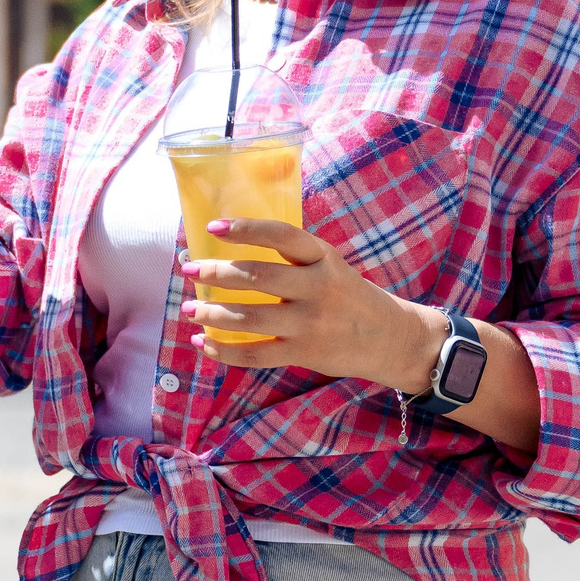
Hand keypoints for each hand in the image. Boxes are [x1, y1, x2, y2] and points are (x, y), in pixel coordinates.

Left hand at [179, 217, 442, 389]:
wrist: (391, 338)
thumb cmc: (348, 296)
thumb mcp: (329, 265)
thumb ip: (291, 259)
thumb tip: (228, 253)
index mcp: (322, 257)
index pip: (281, 235)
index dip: (246, 228)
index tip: (212, 227)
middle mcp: (318, 287)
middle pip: (257, 277)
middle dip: (216, 273)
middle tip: (188, 270)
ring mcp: (311, 322)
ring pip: (250, 317)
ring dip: (212, 314)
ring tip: (189, 310)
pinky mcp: (305, 352)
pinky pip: (256, 353)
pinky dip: (225, 351)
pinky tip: (205, 344)